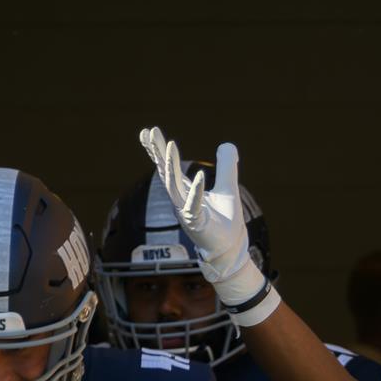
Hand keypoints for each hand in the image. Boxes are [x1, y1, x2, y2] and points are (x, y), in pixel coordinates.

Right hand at [138, 127, 266, 309]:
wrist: (232, 250)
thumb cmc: (226, 222)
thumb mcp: (228, 187)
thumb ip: (227, 166)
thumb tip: (227, 145)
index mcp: (185, 191)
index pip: (168, 167)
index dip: (158, 150)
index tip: (148, 131)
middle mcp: (181, 201)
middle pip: (165, 172)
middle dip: (157, 152)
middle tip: (149, 131)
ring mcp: (187, 213)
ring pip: (173, 187)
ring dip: (170, 166)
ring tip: (169, 144)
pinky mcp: (197, 226)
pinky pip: (193, 207)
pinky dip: (195, 192)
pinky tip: (198, 176)